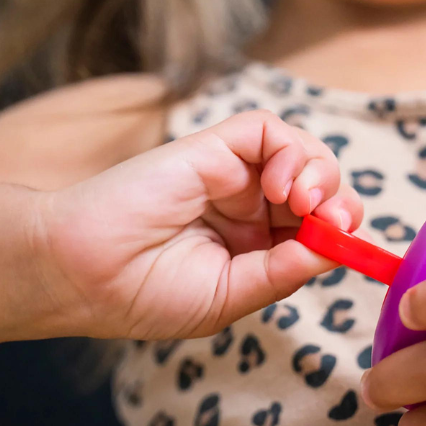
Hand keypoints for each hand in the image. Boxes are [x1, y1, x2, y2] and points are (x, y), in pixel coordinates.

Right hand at [34, 110, 362, 340]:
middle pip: (320, 182)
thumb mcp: (229, 296)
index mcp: (253, 243)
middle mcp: (247, 204)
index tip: (346, 241)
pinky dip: (288, 150)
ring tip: (302, 203)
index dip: (340, 227)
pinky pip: (267, 129)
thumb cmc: (142, 293)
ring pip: (302, 150)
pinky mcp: (212, 146)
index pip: (317, 224)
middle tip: (331, 220)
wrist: (79, 271)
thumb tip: (337, 246)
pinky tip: (277, 185)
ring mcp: (231, 172)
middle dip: (339, 197)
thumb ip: (283, 270)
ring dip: (320, 172)